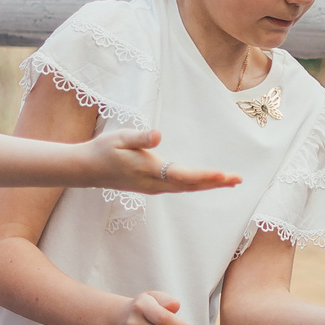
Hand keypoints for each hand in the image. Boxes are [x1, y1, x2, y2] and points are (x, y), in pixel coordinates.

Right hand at [88, 129, 241, 195]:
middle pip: (191, 185)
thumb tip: (158, 136)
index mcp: (149, 171)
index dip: (204, 175)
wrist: (86, 169)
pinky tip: (208, 182)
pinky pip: (181, 187)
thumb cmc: (103, 150)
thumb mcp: (120, 138)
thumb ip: (140, 138)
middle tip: (238, 179)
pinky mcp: (153, 187)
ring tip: (230, 181)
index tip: (222, 174)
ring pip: (188, 188)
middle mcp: (155, 184)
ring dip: (209, 185)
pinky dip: (198, 184)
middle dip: (215, 182)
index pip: (183, 175)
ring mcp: (154, 188)